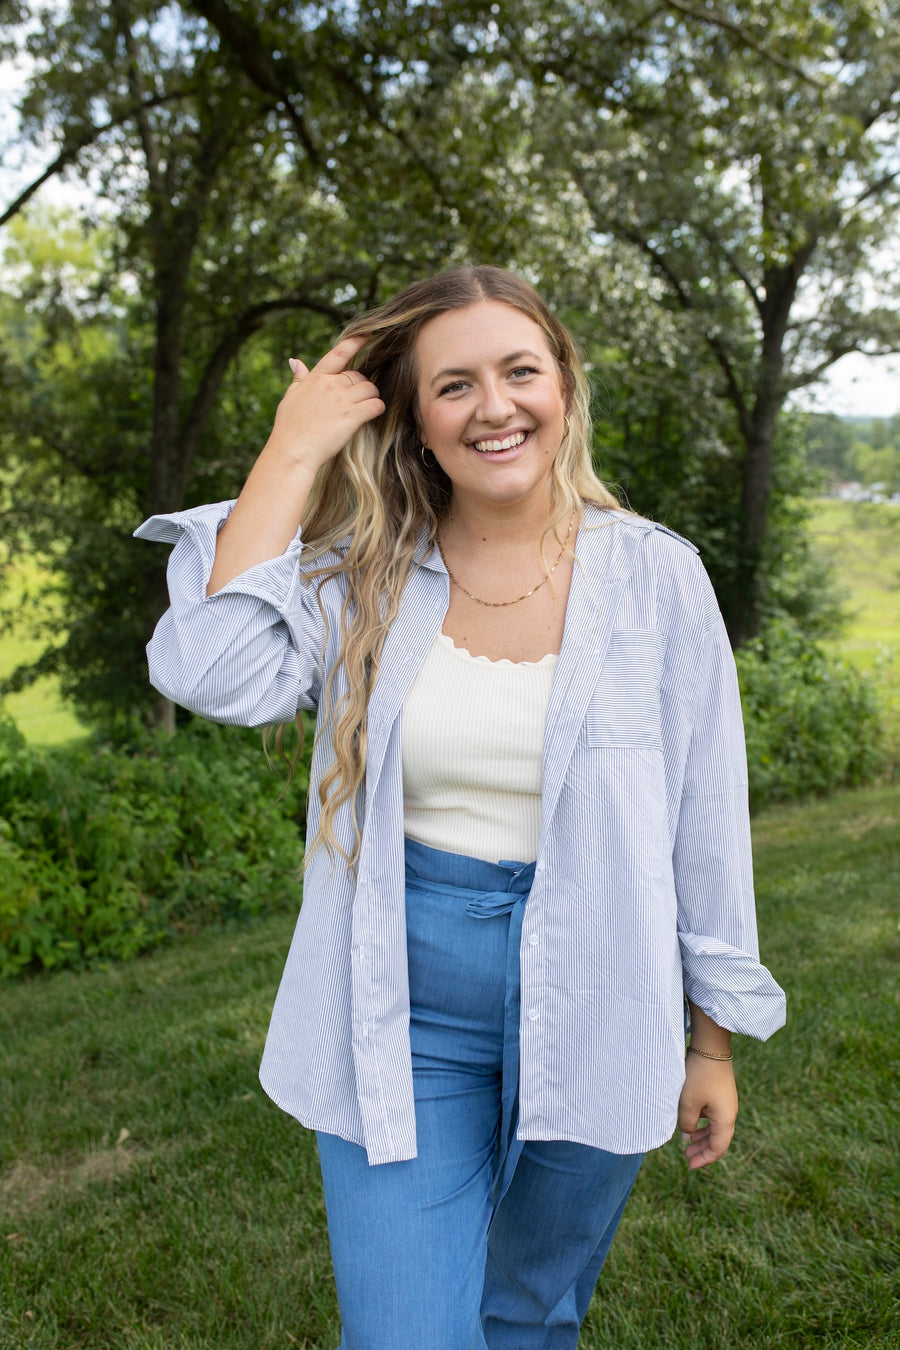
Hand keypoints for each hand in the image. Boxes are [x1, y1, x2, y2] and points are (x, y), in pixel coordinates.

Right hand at [266, 333, 384, 473]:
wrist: (292, 451)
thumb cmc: (289, 428)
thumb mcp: (290, 398)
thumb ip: (298, 378)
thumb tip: (295, 361)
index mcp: (316, 378)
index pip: (338, 354)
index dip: (355, 342)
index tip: (368, 334)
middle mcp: (330, 384)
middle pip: (359, 376)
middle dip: (362, 386)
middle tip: (357, 401)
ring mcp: (342, 399)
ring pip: (370, 388)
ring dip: (372, 397)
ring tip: (365, 408)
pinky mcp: (352, 416)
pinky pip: (376, 405)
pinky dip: (377, 409)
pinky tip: (372, 415)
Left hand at [677, 1053, 737, 1169]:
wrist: (711, 1047)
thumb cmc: (699, 1076)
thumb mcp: (688, 1103)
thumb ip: (687, 1124)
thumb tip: (687, 1135)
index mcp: (725, 1120)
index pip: (717, 1148)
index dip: (704, 1159)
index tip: (689, 1165)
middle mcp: (729, 1114)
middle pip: (718, 1140)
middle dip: (701, 1150)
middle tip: (685, 1157)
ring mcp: (726, 1103)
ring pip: (715, 1128)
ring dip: (701, 1137)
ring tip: (686, 1143)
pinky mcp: (721, 1093)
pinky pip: (714, 1116)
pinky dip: (703, 1124)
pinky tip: (691, 1123)